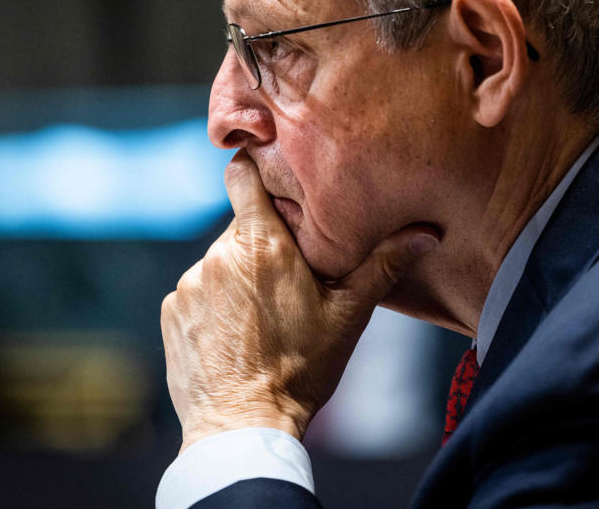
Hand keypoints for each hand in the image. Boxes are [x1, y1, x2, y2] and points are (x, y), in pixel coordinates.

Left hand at [161, 150, 438, 450]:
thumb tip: (427, 233)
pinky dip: (214, 304)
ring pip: (221, 261)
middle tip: (291, 278)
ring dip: (239, 276)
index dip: (256, 171)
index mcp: (262, 245)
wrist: (244, 427)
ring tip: (263, 316)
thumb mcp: (349, 316)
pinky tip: (236, 335)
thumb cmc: (302, 371)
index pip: (243, 176)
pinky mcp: (172, 312)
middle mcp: (218, 256)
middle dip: (265, 244)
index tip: (271, 178)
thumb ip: (383, 265)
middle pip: (242, 227)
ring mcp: (190, 284)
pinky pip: (196, 291)